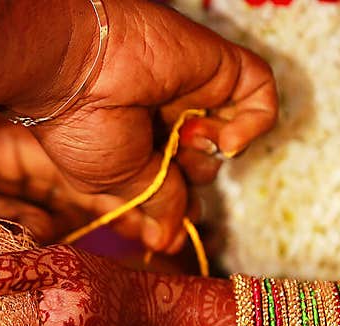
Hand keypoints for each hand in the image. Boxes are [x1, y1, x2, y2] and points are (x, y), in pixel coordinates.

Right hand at [8, 0, 276, 251]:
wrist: (80, 68)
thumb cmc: (82, 128)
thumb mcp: (115, 182)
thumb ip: (155, 205)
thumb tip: (167, 242)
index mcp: (132, 152)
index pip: (169, 190)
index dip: (174, 215)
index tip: (168, 240)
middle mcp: (163, 125)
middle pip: (199, 172)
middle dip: (189, 189)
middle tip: (174, 189)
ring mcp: (194, 96)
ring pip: (226, 145)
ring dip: (206, 156)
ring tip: (179, 139)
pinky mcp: (220, 69)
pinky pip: (259, 100)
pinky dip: (252, 126)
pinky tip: (224, 137)